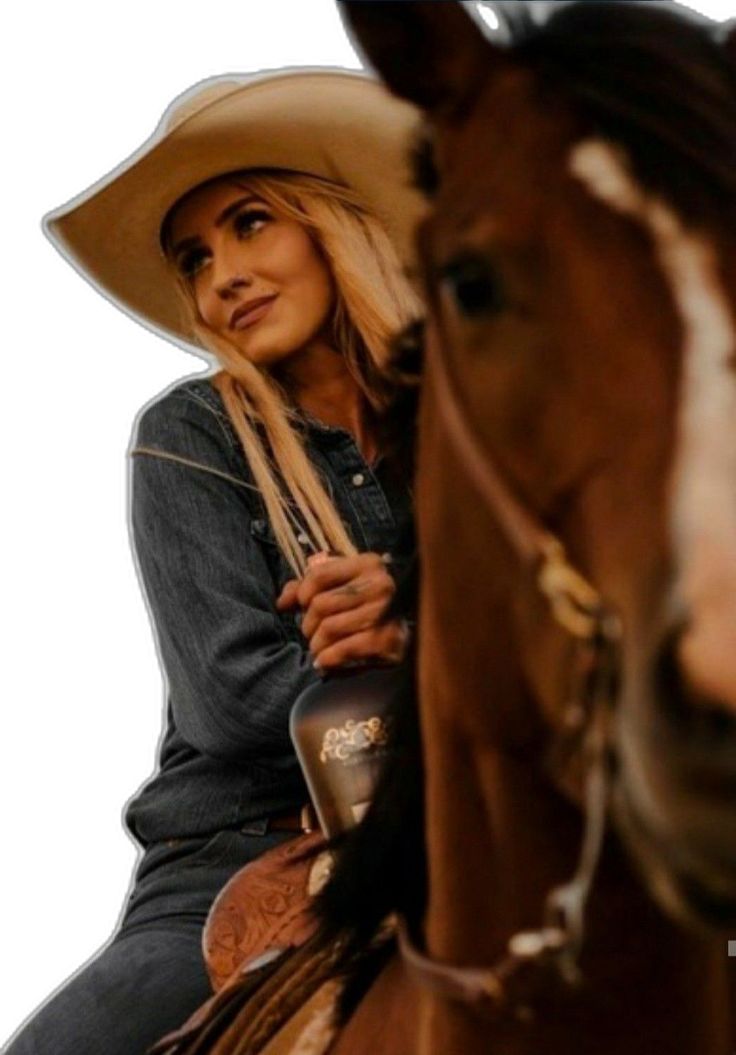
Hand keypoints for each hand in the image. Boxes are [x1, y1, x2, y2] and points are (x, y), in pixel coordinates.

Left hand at [276, 551, 409, 670]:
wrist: (413, 634)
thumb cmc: (367, 607)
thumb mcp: (342, 586)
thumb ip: (308, 587)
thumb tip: (282, 602)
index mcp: (368, 564)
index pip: (319, 574)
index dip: (301, 593)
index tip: (301, 605)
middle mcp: (380, 585)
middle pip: (320, 604)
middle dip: (308, 624)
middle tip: (312, 633)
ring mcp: (386, 613)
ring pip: (328, 629)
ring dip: (316, 645)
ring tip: (320, 648)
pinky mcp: (388, 641)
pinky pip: (342, 651)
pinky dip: (327, 659)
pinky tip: (326, 662)